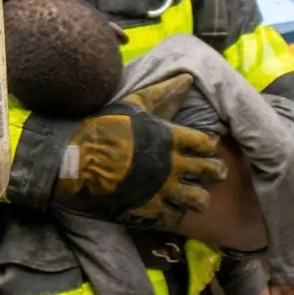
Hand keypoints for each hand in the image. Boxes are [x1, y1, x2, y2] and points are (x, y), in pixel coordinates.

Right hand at [52, 77, 225, 230]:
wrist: (78, 157)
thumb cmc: (105, 127)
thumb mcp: (134, 104)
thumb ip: (161, 94)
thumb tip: (188, 78)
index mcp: (171, 138)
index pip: (206, 143)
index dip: (209, 146)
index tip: (204, 147)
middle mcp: (173, 164)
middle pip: (210, 172)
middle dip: (215, 172)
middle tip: (212, 173)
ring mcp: (162, 188)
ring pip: (198, 199)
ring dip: (198, 197)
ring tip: (193, 196)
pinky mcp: (148, 207)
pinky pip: (172, 216)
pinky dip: (173, 213)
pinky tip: (169, 207)